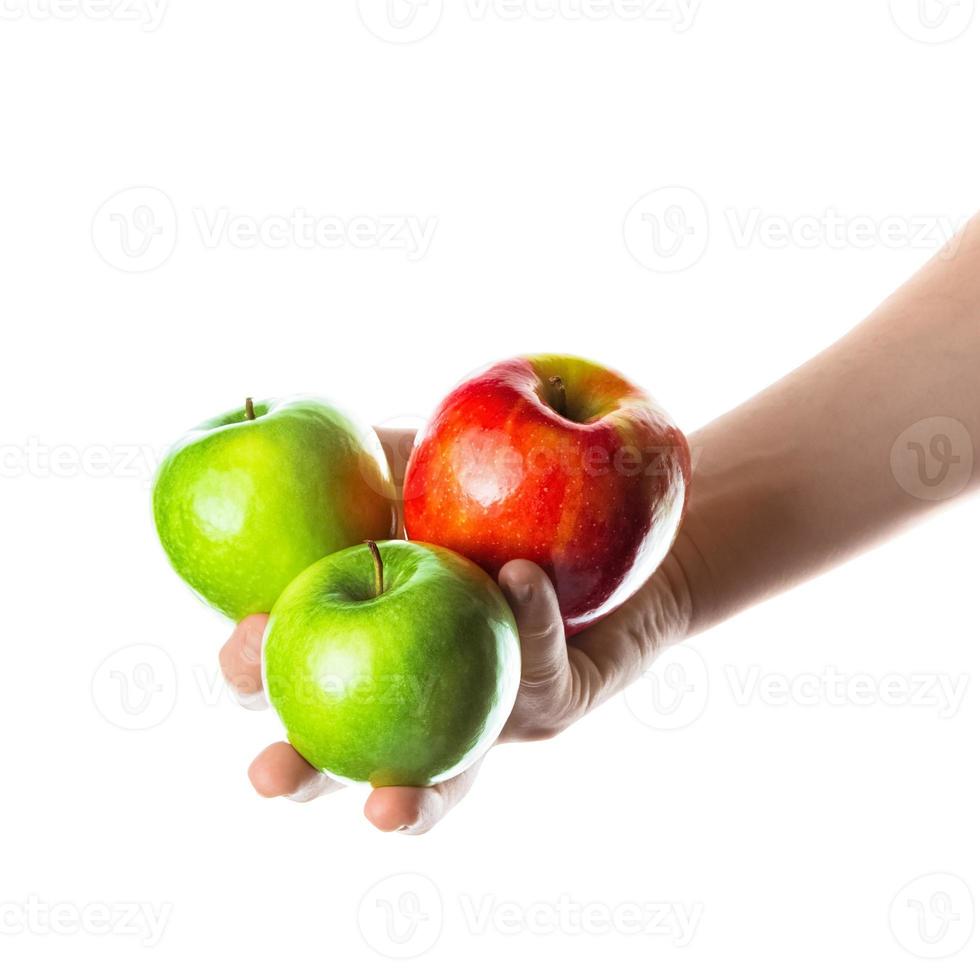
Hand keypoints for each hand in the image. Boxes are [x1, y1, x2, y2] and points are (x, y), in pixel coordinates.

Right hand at [218, 427, 692, 832]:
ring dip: (411, 801)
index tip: (244, 639)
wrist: (602, 504)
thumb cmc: (488, 485)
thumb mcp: (411, 462)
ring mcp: (485, 712)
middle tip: (267, 774)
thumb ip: (353, 459)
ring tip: (385, 809)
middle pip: (344, 756)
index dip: (251, 670)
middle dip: (299, 773)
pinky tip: (515, 574)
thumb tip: (277, 432)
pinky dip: (530, 620)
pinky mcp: (558, 700)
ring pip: (445, 781)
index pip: (288, 671)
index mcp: (364, 643)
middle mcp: (417, 696)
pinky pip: (540, 672)